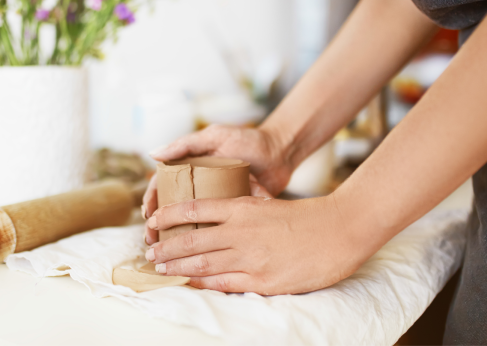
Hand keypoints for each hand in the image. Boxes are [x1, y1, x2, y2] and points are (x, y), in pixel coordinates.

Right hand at [141, 124, 292, 243]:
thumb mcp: (214, 137)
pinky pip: (213, 231)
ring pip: (189, 224)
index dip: (153, 203)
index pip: (163, 187)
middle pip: (171, 210)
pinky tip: (197, 257)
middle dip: (159, 227)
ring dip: (176, 239)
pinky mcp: (231, 215)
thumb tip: (153, 154)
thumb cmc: (247, 139)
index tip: (150, 218)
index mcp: (189, 169)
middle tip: (153, 242)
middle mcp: (198, 188)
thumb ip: (186, 144)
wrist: (280, 152)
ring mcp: (214, 203)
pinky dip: (204, 243)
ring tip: (169, 254)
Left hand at [143, 195, 370, 294]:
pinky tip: (188, 282)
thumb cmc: (304, 217)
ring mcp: (250, 257)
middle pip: (192, 238)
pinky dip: (201, 283)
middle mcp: (241, 231)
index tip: (152, 220)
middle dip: (166, 245)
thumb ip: (240, 211)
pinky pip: (223, 283)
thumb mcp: (266, 204)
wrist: (338, 230)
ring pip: (202, 261)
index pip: (194, 208)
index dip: (168, 215)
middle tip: (148, 250)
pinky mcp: (262, 280)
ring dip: (176, 265)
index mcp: (242, 208)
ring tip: (160, 267)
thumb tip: (215, 216)